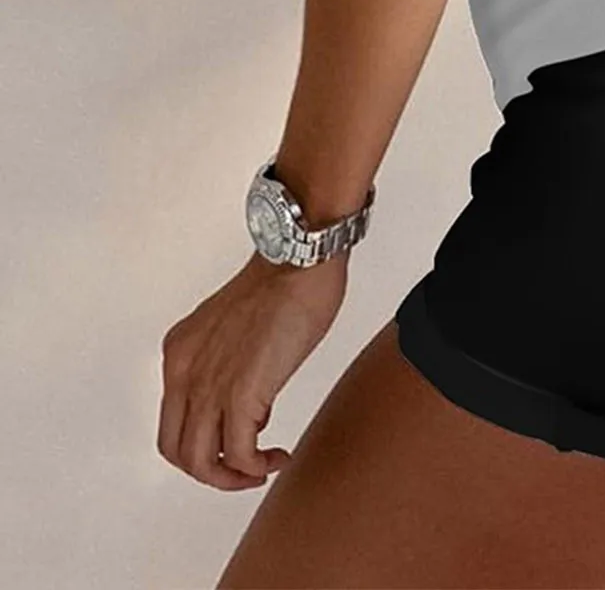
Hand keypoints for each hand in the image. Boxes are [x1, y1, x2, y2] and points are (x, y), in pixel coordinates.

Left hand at [157, 249, 347, 489]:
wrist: (299, 257)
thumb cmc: (283, 280)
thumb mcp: (237, 326)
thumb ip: (230, 362)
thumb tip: (253, 404)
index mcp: (179, 354)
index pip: (173, 420)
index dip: (203, 442)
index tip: (235, 442)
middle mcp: (184, 373)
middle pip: (178, 450)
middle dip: (212, 471)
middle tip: (246, 469)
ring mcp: (210, 386)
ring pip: (201, 463)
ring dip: (232, 478)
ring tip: (262, 468)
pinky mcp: (242, 394)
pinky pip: (238, 455)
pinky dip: (257, 466)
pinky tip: (278, 455)